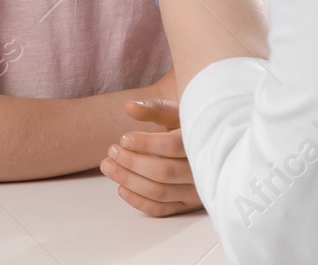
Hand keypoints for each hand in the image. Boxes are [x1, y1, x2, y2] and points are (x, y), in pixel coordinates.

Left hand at [102, 96, 200, 216]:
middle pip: (163, 171)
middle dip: (131, 162)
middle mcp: (202, 169)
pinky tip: (121, 188)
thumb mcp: (175, 113)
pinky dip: (138, 201)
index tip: (123, 138)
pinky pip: (162, 209)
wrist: (209, 146)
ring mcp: (197, 191)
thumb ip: (153, 109)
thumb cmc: (188, 127)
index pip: (172, 146)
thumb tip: (129, 106)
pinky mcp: (188, 205)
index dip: (145, 143)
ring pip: (160, 192)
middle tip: (111, 151)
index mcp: (202, 141)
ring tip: (108, 166)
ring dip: (129, 181)